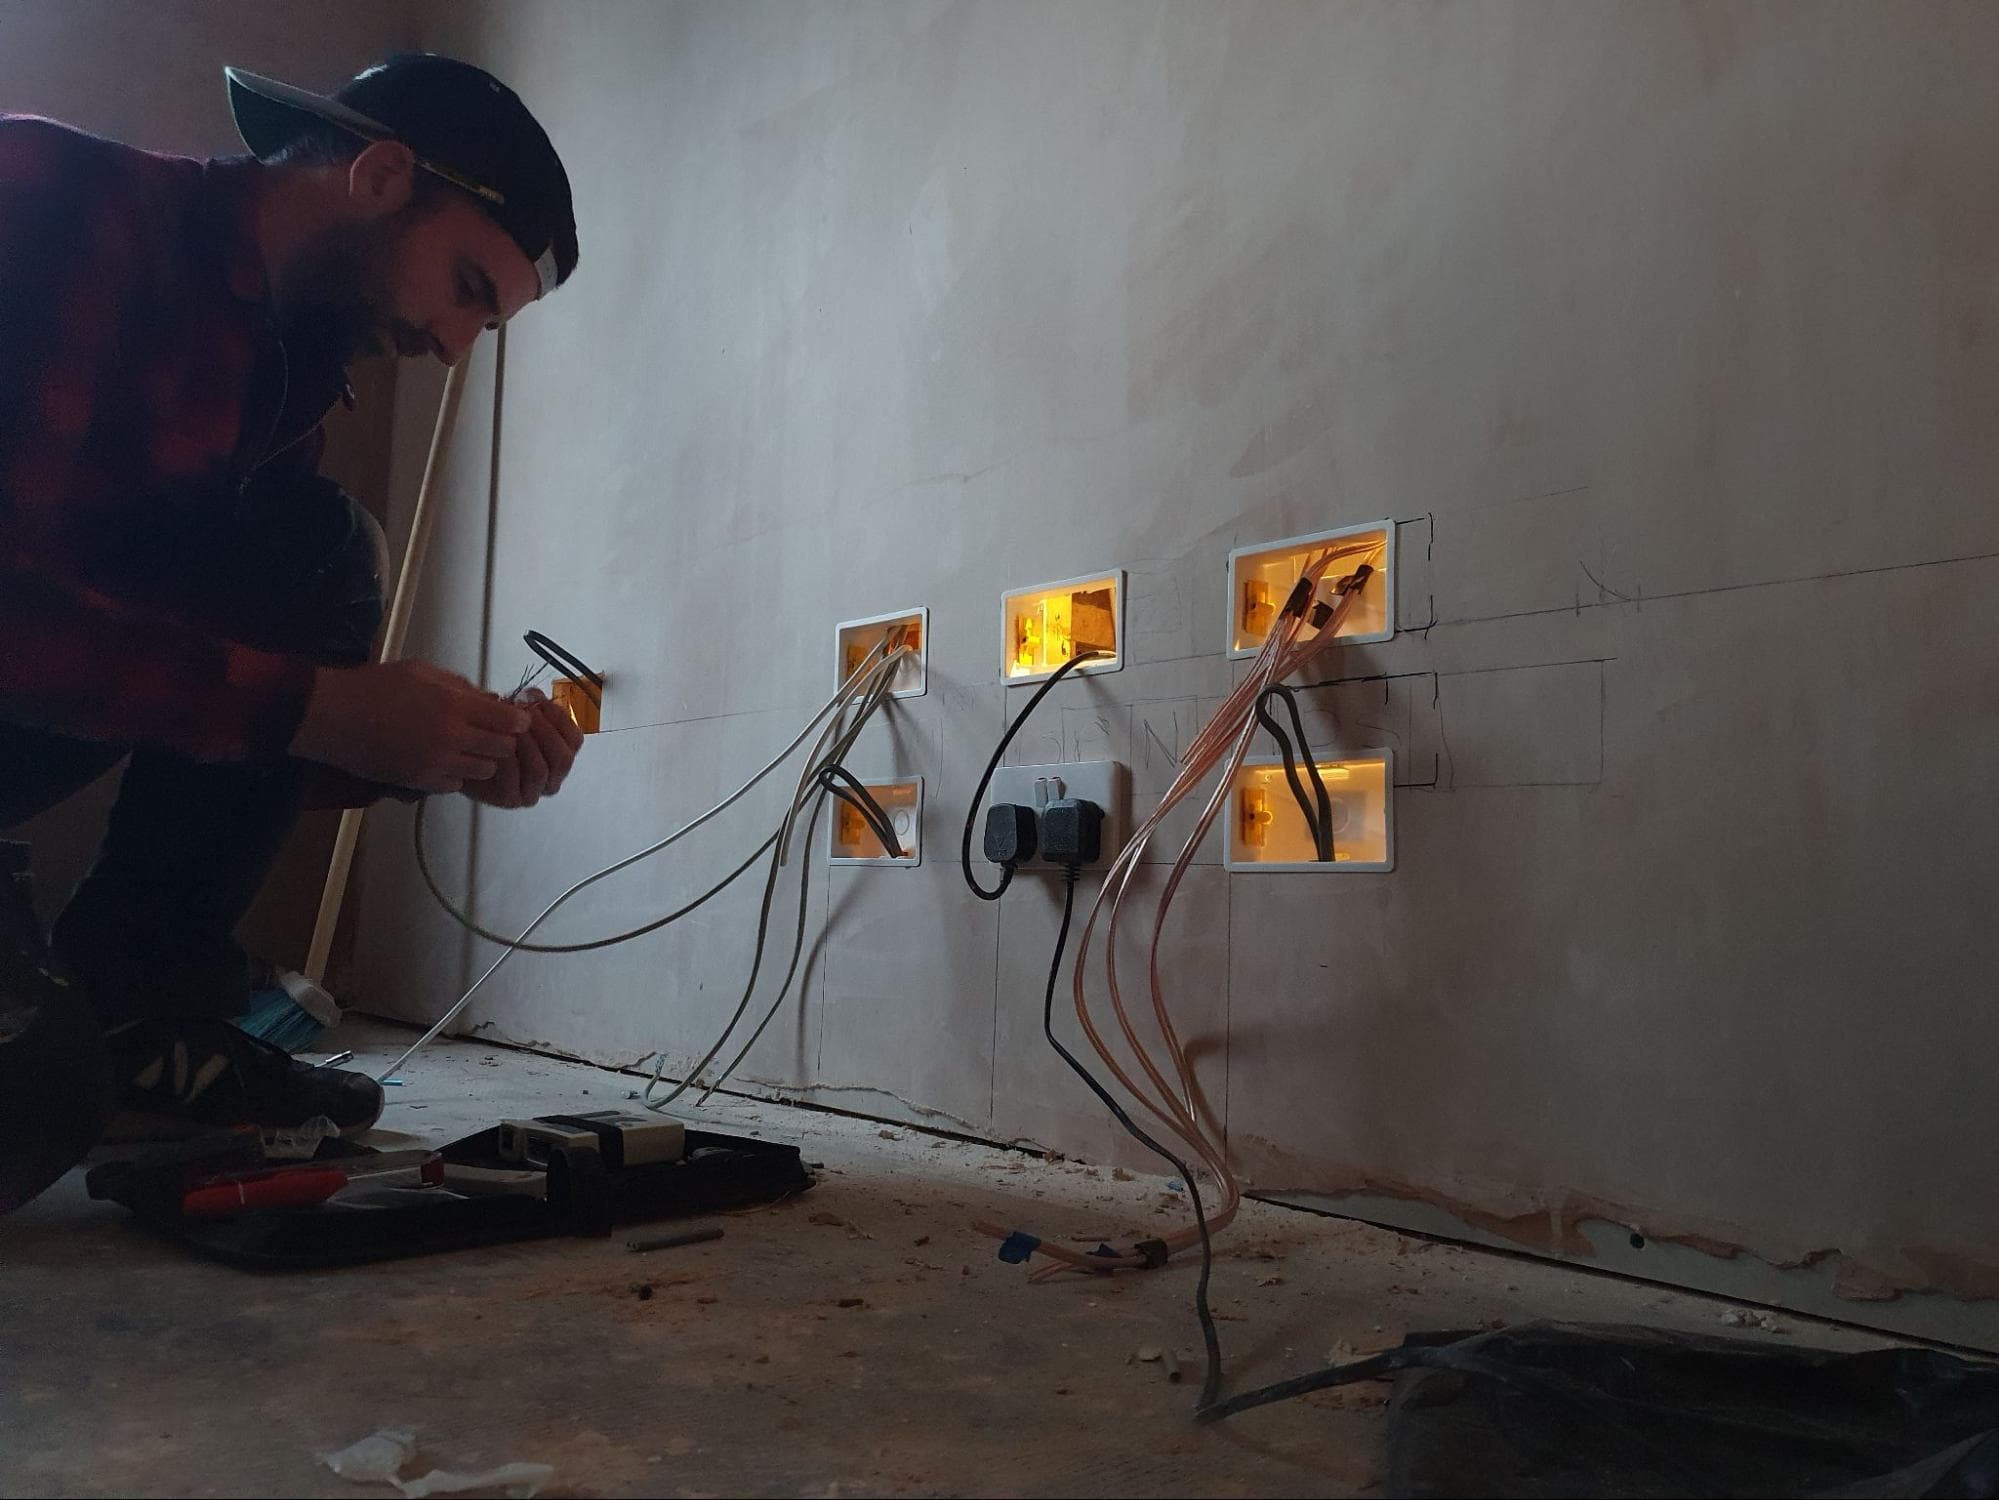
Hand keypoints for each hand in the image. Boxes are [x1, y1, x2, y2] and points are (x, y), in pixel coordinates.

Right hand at [289, 660, 529, 794]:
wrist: (332, 716)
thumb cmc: (375, 686)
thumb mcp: (422, 672)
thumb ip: (460, 686)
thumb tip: (488, 698)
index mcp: (455, 704)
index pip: (511, 720)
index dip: (515, 718)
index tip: (511, 717)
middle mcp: (452, 737)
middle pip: (504, 748)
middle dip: (502, 739)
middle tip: (489, 732)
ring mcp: (437, 763)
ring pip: (484, 770)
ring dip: (481, 759)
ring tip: (464, 747)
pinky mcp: (421, 782)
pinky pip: (457, 784)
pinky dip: (457, 774)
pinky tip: (442, 760)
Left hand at [460, 688, 584, 808]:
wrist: (461, 758)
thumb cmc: (491, 736)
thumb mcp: (513, 717)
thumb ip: (527, 707)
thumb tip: (530, 695)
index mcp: (560, 757)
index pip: (575, 739)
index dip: (558, 717)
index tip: (535, 699)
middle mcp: (551, 778)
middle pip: (562, 758)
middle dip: (543, 731)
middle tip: (522, 714)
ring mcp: (532, 792)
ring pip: (540, 770)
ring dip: (525, 744)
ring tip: (509, 727)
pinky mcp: (510, 800)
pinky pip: (513, 780)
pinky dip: (506, 759)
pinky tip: (496, 744)